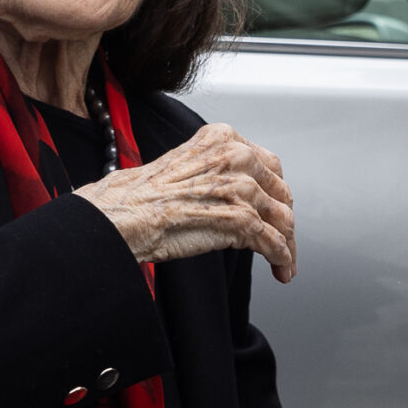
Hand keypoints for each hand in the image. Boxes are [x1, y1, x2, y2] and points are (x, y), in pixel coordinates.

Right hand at [75, 122, 296, 282]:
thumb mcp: (180, 165)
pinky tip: (281, 269)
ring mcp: (240, 187)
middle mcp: (236, 156)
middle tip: (282, 240)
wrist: (120, 217)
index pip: (267, 165)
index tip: (273, 210)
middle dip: (283, 220)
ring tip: (284, 264)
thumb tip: (229, 194)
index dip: (273, 192)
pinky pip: (273, 242)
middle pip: (280, 192)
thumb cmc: (134, 198)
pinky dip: (281, 258)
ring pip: (282, 219)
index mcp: (221, 138)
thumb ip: (211, 173)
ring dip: (287, 245)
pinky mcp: (241, 219)